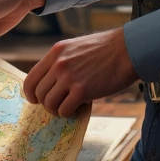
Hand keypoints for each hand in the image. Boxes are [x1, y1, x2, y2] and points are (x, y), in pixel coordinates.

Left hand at [23, 28, 137, 116]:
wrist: (129, 50)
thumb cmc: (107, 49)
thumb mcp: (77, 47)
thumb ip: (62, 61)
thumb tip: (52, 83)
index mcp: (56, 52)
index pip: (31, 78)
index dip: (31, 93)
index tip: (36, 100)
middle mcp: (59, 64)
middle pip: (39, 93)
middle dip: (46, 103)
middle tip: (58, 105)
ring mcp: (69, 77)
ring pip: (49, 104)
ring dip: (58, 109)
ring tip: (70, 106)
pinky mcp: (81, 90)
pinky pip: (64, 110)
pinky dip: (69, 113)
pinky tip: (79, 108)